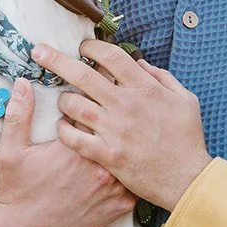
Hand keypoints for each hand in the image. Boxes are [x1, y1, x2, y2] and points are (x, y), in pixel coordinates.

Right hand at [0, 77, 135, 226]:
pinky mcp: (121, 205)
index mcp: (77, 149)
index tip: (96, 91)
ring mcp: (114, 188)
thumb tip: (23, 83)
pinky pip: (137, 179)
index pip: (98, 110)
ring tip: (127, 133)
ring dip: (129, 143)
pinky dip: (133, 170)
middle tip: (114, 108)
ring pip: (133, 154)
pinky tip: (129, 161)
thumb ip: (18, 114)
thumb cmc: (18, 190)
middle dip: (117, 118)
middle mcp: (101, 168)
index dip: (97, 98)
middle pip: (120, 130)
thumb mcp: (11, 151)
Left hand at [32, 40, 212, 209]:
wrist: (187, 179)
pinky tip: (63, 127)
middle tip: (39, 51)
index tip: (82, 47)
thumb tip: (141, 64)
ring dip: (63, 99)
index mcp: (145, 88)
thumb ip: (163, 79)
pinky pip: (74, 138)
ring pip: (74, 105)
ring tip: (62, 100)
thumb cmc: (187, 139)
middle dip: (56, 59)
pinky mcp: (107, 154)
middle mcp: (126, 105)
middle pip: (83, 74)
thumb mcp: (185, 100)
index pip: (111, 56)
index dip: (92, 47)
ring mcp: (115, 130)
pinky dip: (64, 130)